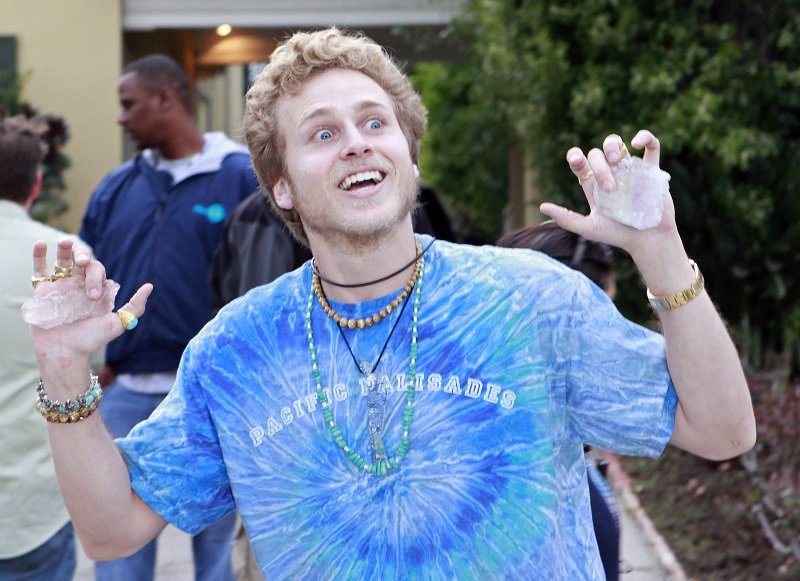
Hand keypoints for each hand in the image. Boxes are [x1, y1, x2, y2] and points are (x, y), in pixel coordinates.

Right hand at [29, 238, 151, 363]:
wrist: (65, 353)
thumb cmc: (92, 340)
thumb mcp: (118, 323)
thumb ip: (135, 306)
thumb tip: (150, 286)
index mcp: (96, 289)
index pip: (97, 271)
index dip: (95, 277)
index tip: (92, 296)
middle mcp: (78, 285)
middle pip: (81, 261)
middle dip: (82, 256)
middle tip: (80, 262)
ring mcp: (60, 287)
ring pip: (61, 261)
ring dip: (64, 249)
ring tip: (64, 242)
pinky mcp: (43, 292)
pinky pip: (40, 270)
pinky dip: (39, 256)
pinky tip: (41, 244)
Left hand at [540, 129, 677, 252]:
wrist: (647, 240)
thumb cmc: (618, 236)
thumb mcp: (589, 228)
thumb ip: (566, 218)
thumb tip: (542, 206)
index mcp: (593, 186)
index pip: (581, 165)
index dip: (576, 157)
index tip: (576, 159)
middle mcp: (610, 174)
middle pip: (597, 155)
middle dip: (599, 167)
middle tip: (609, 188)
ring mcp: (629, 171)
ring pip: (616, 144)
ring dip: (612, 146)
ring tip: (616, 161)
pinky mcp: (651, 170)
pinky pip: (651, 147)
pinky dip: (645, 137)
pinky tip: (636, 142)